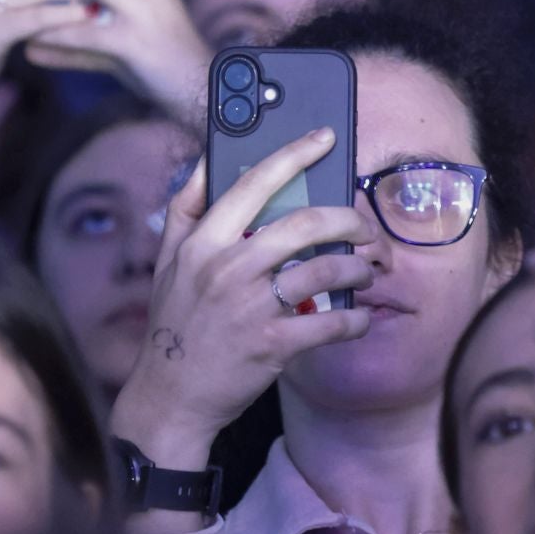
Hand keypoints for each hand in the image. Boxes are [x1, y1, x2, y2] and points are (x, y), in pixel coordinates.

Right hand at [108, 129, 373, 504]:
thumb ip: (187, 209)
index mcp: (203, 243)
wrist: (170, 396)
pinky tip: (360, 318)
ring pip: (325, 271)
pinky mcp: (272, 345)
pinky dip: (355, 320)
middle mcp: (226, 268)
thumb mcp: (168, 262)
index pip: (253, 183)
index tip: (324, 137)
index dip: (293, 154)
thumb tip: (208, 159)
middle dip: (348, 220)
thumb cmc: (175, 323)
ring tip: (366, 271)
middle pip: (304, 224)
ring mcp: (250, 307)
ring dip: (358, 268)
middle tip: (365, 227)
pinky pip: (330, 323)